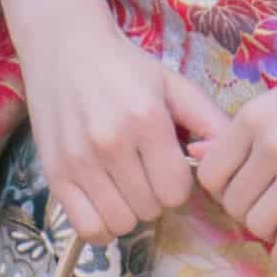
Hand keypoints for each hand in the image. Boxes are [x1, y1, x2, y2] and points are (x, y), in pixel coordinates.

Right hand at [0, 0, 225, 239]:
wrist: (64, 47)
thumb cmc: (124, 68)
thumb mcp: (174, 85)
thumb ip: (209, 122)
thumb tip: (222, 163)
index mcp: (146, 120)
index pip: (176, 191)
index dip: (178, 183)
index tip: (168, 165)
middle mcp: (111, 143)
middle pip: (150, 209)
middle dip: (154, 195)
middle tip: (144, 170)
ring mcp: (79, 161)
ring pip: (121, 223)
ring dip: (129, 211)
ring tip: (124, 184)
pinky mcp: (54, 175)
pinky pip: (87, 229)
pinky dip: (101, 226)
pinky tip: (105, 202)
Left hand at [205, 47, 276, 264]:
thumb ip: (241, 132)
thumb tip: (194, 157)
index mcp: (252, 117)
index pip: (211, 174)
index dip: (221, 189)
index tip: (239, 190)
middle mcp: (270, 145)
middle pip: (233, 204)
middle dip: (245, 212)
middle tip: (266, 207)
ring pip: (258, 225)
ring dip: (267, 231)